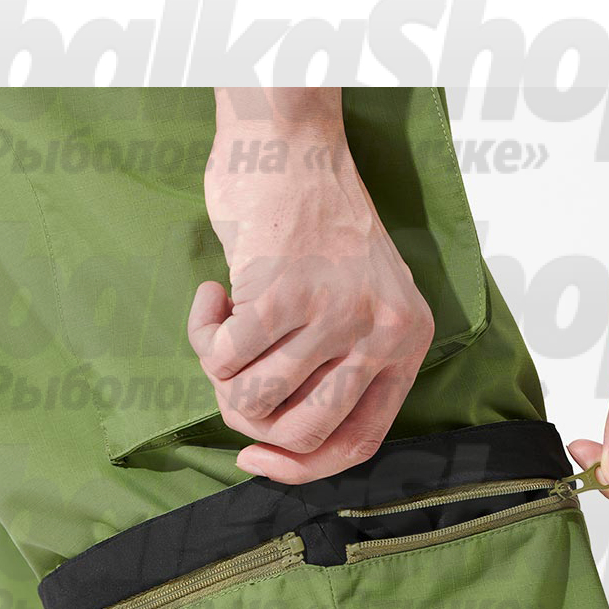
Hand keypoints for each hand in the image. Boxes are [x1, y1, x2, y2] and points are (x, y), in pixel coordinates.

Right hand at [188, 104, 433, 483]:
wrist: (292, 140)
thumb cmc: (313, 227)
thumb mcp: (357, 300)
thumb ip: (338, 365)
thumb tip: (275, 442)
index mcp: (406, 344)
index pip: (359, 443)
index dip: (300, 468)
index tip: (253, 459)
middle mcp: (382, 334)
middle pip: (304, 434)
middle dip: (251, 426)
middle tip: (228, 381)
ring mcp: (336, 314)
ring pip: (255, 402)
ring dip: (219, 374)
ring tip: (223, 326)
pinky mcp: (284, 293)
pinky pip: (222, 360)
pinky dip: (202, 335)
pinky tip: (213, 295)